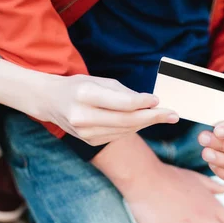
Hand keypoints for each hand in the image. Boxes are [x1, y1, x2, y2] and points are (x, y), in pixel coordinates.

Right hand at [39, 74, 179, 145]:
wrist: (50, 102)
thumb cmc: (78, 86)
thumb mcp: (99, 80)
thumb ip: (124, 93)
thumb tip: (151, 103)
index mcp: (85, 95)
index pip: (122, 103)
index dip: (144, 103)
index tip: (158, 100)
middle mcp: (83, 116)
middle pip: (127, 121)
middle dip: (153, 118)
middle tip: (173, 115)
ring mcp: (86, 133)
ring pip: (126, 130)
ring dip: (146, 123)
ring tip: (162, 115)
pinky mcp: (90, 142)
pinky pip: (119, 135)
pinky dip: (133, 128)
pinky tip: (141, 121)